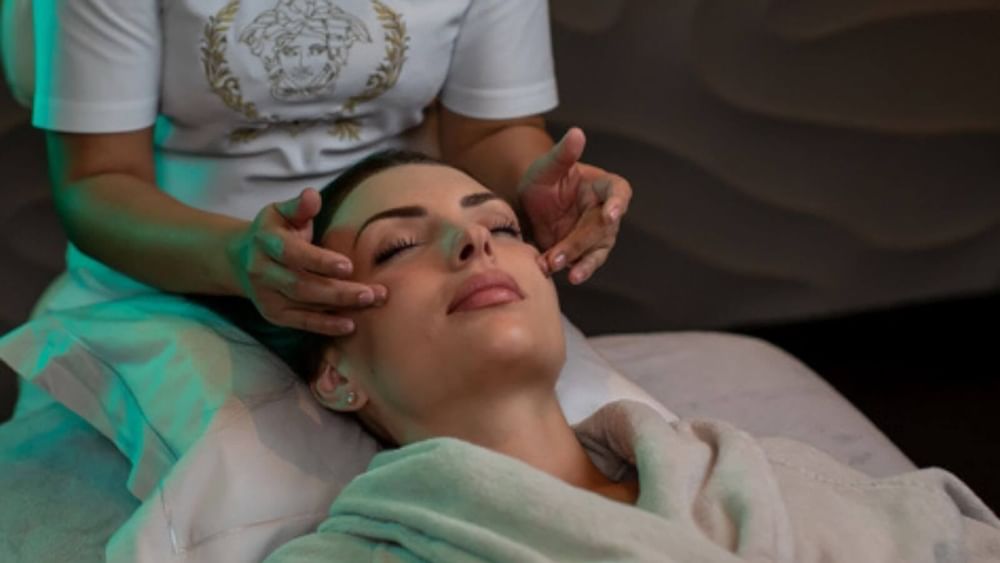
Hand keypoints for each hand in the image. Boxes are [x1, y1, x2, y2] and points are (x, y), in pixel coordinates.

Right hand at [226, 188, 386, 335]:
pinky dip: (326, 325)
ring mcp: (266, 296)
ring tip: (371, 302)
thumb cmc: (276, 231)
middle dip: (339, 290)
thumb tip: (311, 196)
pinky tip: (350, 325)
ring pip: (305, 305)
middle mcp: (261, 271)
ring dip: (340, 306)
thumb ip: (299, 206)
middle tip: (371, 293)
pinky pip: (301, 323)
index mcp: (264, 241)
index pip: (291, 253)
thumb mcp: (283, 213)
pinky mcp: (274, 315)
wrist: (243, 260)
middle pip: (301, 285)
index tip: (349, 265)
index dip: (319, 261)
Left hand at [518, 127, 631, 283]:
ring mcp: (595, 236)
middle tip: (557, 256)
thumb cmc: (544, 179)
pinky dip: (571, 270)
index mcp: (602, 187)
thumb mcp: (548, 165)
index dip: (618, 202)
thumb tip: (577, 133)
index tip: (612, 214)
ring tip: (559, 270)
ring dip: (579, 263)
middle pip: (601, 230)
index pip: (619, 192)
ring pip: (596, 252)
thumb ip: (564, 153)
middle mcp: (605, 213)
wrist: (528, 204)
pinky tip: (554, 274)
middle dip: (579, 243)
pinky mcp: (583, 253)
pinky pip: (583, 264)